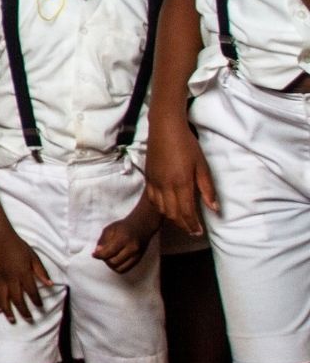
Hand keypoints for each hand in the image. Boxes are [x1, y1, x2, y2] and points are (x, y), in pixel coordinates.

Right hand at [0, 229, 52, 322]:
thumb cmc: (18, 246)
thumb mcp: (33, 257)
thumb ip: (41, 271)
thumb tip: (50, 284)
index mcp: (23, 273)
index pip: (32, 291)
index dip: (37, 300)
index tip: (41, 307)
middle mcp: (11, 279)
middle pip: (17, 299)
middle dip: (24, 310)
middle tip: (29, 319)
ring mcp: (0, 279)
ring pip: (4, 299)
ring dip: (8, 311)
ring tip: (12, 320)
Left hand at [92, 201, 161, 273]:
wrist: (141, 226)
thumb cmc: (123, 227)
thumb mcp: (109, 229)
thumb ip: (102, 241)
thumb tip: (98, 252)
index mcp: (124, 238)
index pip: (109, 252)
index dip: (99, 255)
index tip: (93, 254)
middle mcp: (132, 248)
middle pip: (113, 262)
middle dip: (105, 259)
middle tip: (103, 253)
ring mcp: (136, 255)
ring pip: (119, 268)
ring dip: (111, 264)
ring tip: (109, 256)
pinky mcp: (138, 260)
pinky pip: (125, 269)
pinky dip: (117, 267)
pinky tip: (115, 259)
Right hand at [147, 120, 217, 236]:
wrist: (165, 129)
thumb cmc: (187, 145)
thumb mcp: (202, 166)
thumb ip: (207, 188)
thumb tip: (214, 208)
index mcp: (181, 183)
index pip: (186, 212)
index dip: (193, 225)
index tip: (198, 232)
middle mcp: (166, 186)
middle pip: (173, 214)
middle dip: (183, 225)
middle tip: (192, 230)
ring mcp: (155, 183)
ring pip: (161, 209)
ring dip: (172, 218)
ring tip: (182, 221)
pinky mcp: (148, 179)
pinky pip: (152, 200)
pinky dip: (160, 208)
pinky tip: (167, 208)